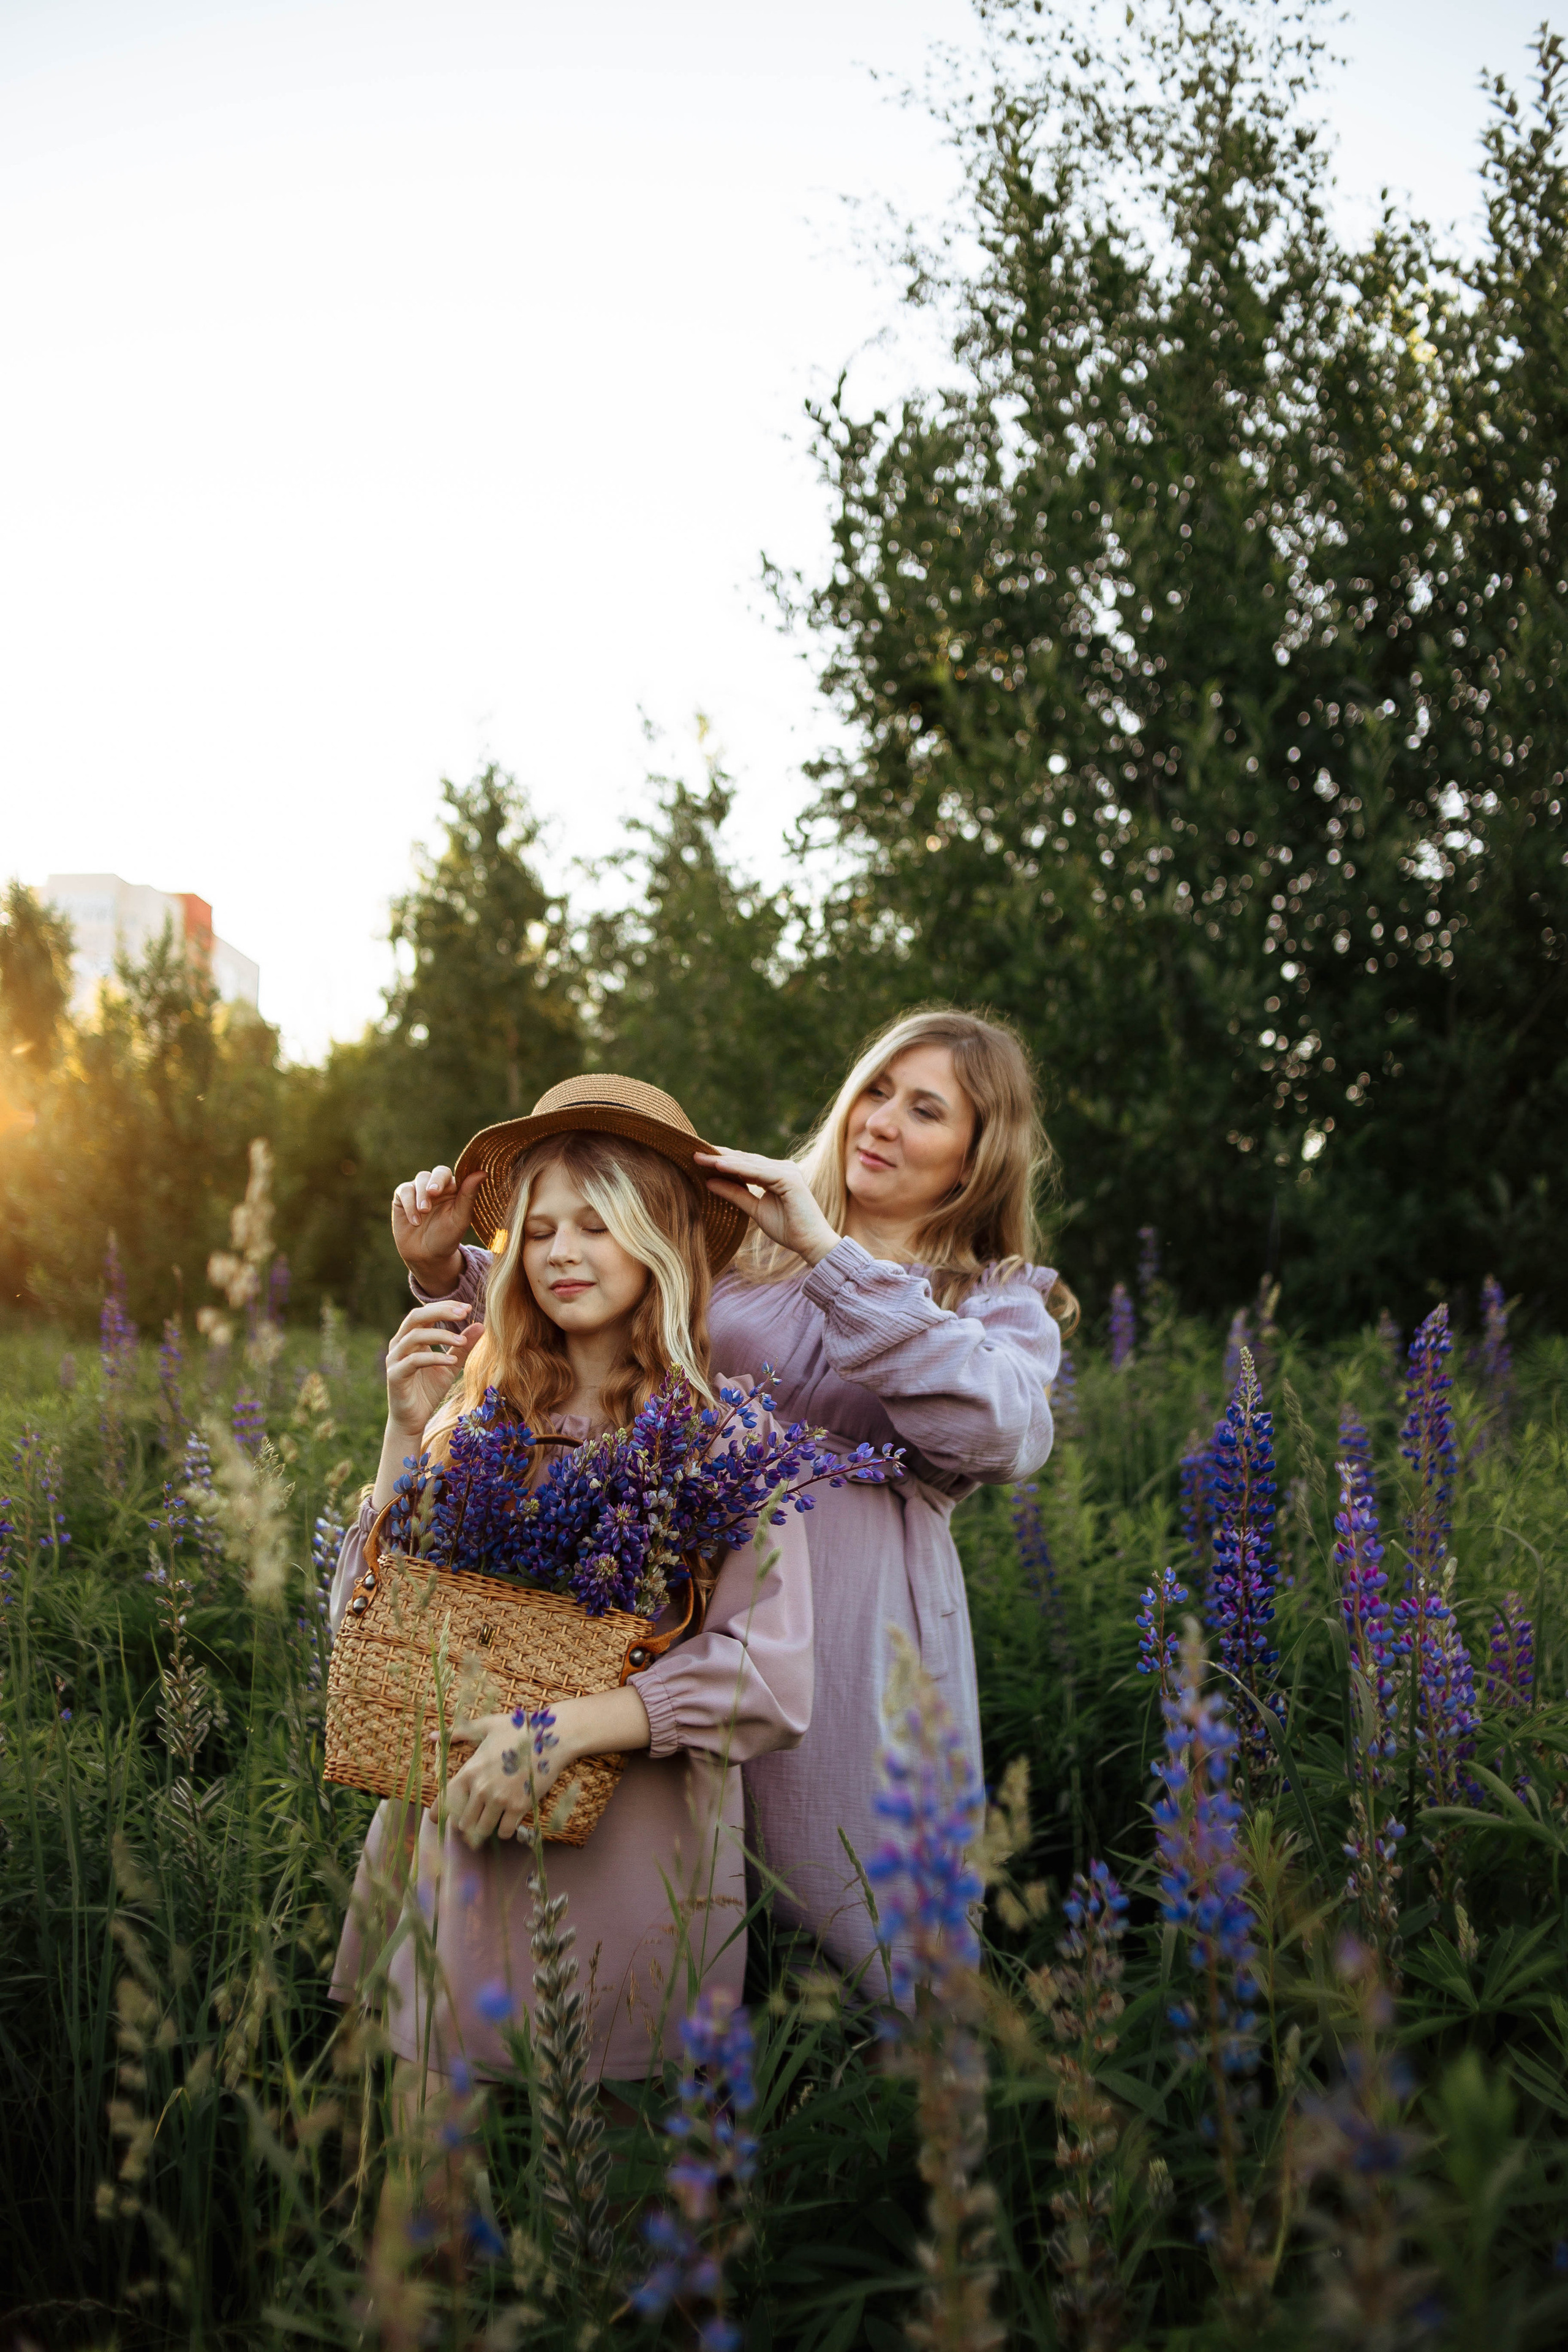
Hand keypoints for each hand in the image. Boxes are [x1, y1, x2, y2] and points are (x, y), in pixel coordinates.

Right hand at [385, 1298, 480, 1438]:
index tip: (468, 1308)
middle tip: (463, 1313)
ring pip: (414, 1337)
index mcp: (410, 1338)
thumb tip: (481, 1325)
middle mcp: (399, 1345)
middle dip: (440, 1312)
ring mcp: (395, 1359)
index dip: (445, 1307)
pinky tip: (451, 1361)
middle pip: (415, 1317)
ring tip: (462, 1341)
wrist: (412, 1420)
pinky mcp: (395, 1375)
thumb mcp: (451, 1365)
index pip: (424, 1313)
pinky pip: (414, 1361)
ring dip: (440, 1335)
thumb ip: (463, 1346)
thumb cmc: (428, 1390)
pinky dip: (434, 1358)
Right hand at [391, 1165, 485, 1290]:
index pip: (455, 1174)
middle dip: (434, 1182)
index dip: (448, 1177)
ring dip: (421, 1195)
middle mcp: (439, 1186)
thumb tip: (483, 1173)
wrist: (426, 1256)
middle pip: (436, 1172)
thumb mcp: (460, 1219)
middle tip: (433, 1193)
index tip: (446, 1188)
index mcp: (456, 1189)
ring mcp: (420, 1190)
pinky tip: (415, 1220)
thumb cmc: (447, 1237)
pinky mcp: (403, 1197)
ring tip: (424, 1212)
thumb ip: (469, 1196)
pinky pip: (404, 1191)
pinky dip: (409, 1204)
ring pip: (420, 1179)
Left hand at [441, 1709, 564, 1846]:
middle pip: (463, 1822)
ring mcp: (500, 1799)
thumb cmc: (517, 1729)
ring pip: (483, 1830)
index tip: (439, 1820)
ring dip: (485, 1829)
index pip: (445, 1802)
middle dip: (467, 1823)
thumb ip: (459, 1733)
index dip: (439, 1815)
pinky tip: (508, 1822)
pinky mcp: (519, 1807)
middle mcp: (481, 1788)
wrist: (550, 1736)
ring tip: (490, 1824)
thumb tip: (431, 1735)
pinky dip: (505, 1830)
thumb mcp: (486, 1726)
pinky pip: (505, 1832)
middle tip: (474, 1821)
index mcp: (470, 1770)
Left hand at [693, 1146, 841, 1265]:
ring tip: (700, 1157)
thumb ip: (735, 1194)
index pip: (743, 1164)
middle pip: (744, 1159)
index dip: (720, 1161)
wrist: (811, 1243)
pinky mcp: (788, 1178)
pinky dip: (737, 1168)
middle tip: (692, 1151)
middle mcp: (782, 1168)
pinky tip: (718, 1165)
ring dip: (723, 1160)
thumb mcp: (754, 1210)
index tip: (697, 1158)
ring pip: (748, 1163)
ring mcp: (787, 1170)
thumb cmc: (788, 1229)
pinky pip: (757, 1171)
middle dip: (718, 1156)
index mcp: (775, 1174)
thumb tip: (709, 1182)